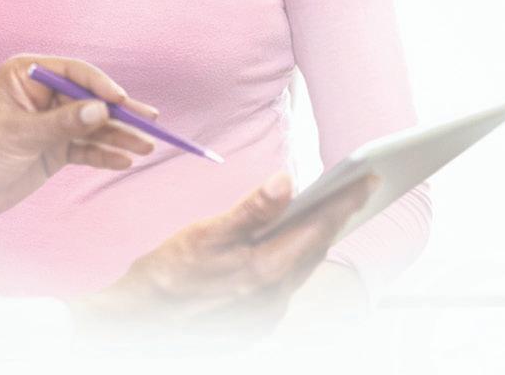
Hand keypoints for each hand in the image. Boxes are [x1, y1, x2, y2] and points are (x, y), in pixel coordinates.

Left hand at [0, 54, 158, 221]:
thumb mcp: (19, 134)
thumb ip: (62, 123)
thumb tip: (103, 109)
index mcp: (28, 75)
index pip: (75, 73)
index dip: (101, 86)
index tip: (122, 101)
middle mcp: (43, 95)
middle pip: (90, 100)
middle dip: (119, 113)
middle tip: (150, 121)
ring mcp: (50, 124)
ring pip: (92, 126)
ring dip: (118, 136)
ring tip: (145, 147)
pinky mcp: (52, 150)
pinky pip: (85, 149)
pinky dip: (104, 154)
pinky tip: (123, 160)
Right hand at [79, 171, 376, 338]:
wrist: (137, 324)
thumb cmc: (165, 275)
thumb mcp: (203, 234)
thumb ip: (250, 210)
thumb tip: (286, 181)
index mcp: (262, 272)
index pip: (317, 229)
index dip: (344, 202)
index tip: (367, 179)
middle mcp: (272, 300)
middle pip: (316, 250)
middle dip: (338, 216)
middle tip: (359, 187)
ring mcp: (265, 316)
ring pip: (303, 270)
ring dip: (319, 238)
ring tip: (333, 210)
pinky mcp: (254, 325)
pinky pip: (287, 287)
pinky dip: (296, 260)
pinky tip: (294, 244)